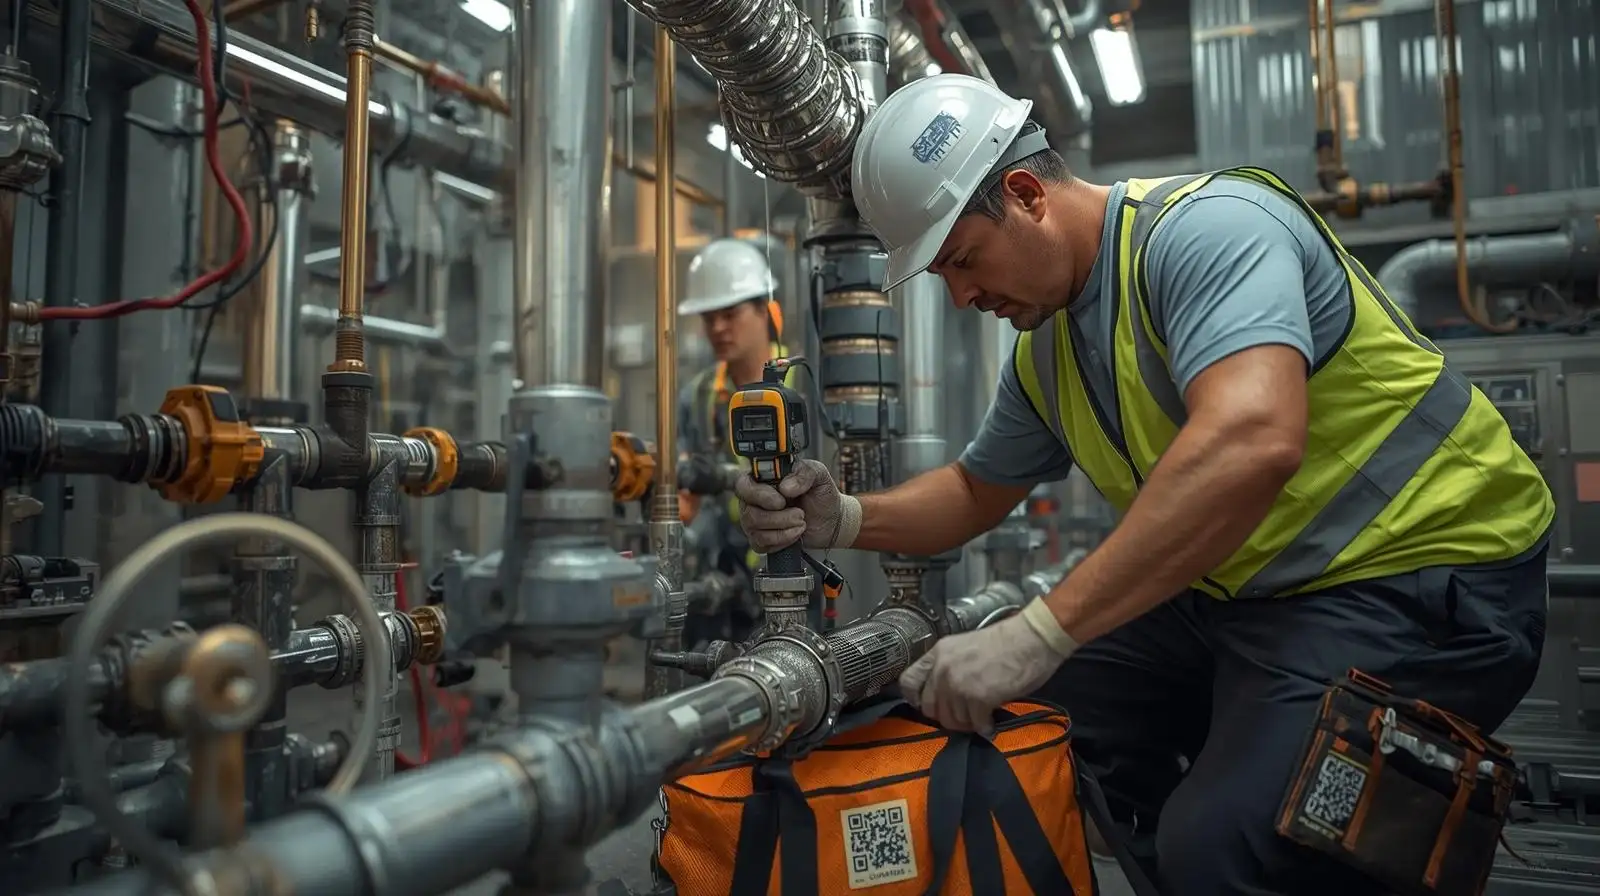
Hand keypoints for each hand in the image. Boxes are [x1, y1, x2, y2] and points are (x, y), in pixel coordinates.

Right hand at [734, 458, 860, 553]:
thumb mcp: (818, 474)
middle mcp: (754, 499)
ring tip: (801, 522)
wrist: (831, 520)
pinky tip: (794, 533)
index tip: (782, 501)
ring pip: (754, 528)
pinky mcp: (760, 539)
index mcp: (763, 478)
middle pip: (749, 511)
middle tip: (799, 513)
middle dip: (778, 516)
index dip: (760, 494)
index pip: (743, 484)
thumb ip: (804, 472)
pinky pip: (760, 543)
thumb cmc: (820, 495)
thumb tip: (786, 487)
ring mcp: (755, 520)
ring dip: (783, 528)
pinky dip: (782, 540)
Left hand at [898, 600, 1075, 734]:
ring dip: (967, 723)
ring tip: (981, 717)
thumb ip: (949, 667)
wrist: (1031, 639)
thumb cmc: (1004, 642)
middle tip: (964, 716)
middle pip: (930, 708)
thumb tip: (944, 694)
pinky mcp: (978, 699)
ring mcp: (959, 685)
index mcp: (938, 653)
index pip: (908, 681)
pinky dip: (984, 727)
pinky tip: (991, 723)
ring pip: (952, 720)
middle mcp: (942, 669)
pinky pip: (974, 724)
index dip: (916, 698)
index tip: (931, 705)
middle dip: (946, 716)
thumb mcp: (964, 647)